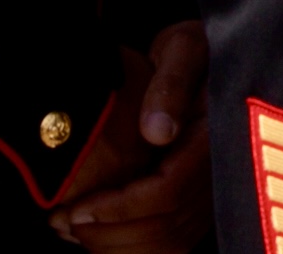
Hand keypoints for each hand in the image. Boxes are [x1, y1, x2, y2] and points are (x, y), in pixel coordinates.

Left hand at [49, 21, 212, 251]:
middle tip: (62, 222)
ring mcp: (214, 188)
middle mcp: (220, 169)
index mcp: (216, 135)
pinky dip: (130, 245)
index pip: (168, 192)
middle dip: (109, 232)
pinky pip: (171, 241)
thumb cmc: (192, 49)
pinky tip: (95, 232)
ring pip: (169, 242)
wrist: (211, 57)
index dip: (120, 208)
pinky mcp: (202, 199)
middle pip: (167, 226)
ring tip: (71, 228)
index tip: (77, 209)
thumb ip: (171, 84)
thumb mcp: (183, 49)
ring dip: (115, 243)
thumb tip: (156, 132)